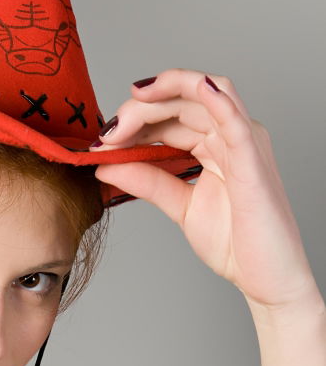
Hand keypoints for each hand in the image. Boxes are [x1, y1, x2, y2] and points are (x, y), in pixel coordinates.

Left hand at [92, 69, 319, 311]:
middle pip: (183, 99)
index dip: (133, 121)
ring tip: (132, 105)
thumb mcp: (179, 205)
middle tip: (107, 133)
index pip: (170, 115)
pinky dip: (215, 98)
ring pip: (206, 95)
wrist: (263, 278)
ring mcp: (244, 143)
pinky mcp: (253, 160)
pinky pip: (235, 120)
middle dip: (139, 110)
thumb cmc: (234, 242)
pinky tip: (195, 87)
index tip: (101, 142)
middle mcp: (231, 135)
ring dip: (166, 93)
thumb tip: (105, 165)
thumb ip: (146, 182)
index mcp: (214, 143)